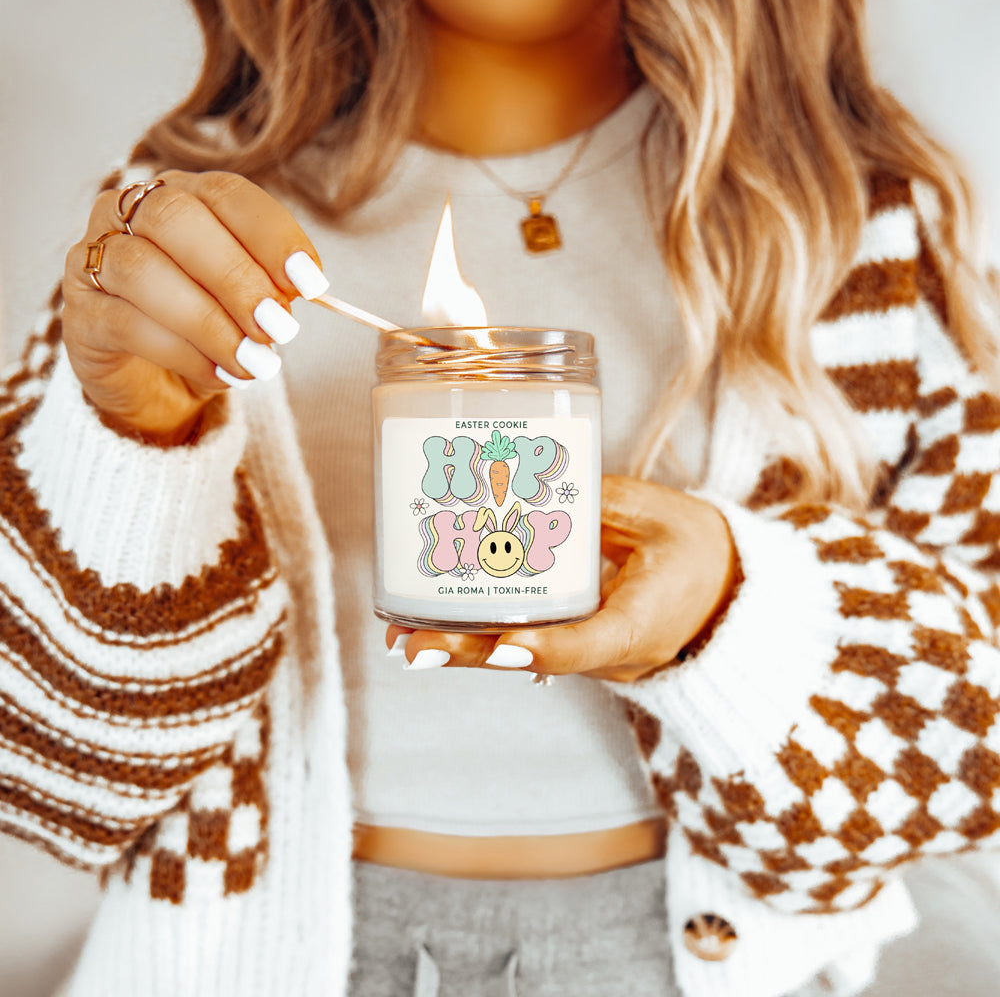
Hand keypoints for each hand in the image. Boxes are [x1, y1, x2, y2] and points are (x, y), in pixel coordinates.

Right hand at [62, 170, 327, 441]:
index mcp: (183, 196)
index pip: (226, 194)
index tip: (312, 283)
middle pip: (177, 219)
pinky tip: (220, 375)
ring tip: (255, 362)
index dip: (272, 236)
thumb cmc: (211, 328)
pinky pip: (127, 323)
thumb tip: (288, 297)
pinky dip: (183, 353)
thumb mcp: (249, 306)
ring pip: (143, 270)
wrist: (157, 385)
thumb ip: (267, 291)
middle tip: (280, 328)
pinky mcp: (80, 315)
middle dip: (237, 277)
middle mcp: (129, 213)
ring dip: (210, 321)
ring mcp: (95, 260)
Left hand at [386, 475, 736, 682]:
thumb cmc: (696, 553)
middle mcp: (606, 652)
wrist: (721, 595)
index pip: (590, 644)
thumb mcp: (660, 517)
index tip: (505, 647)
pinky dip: (478, 633)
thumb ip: (601, 503)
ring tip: (401, 638)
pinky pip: (521, 640)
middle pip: (530, 658)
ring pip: (516, 655)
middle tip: (412, 647)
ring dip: (461, 648)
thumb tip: (532, 483)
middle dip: (470, 653)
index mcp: (641, 625)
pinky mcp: (572, 639)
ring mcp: (585, 652)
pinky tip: (430, 623)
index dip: (546, 647)